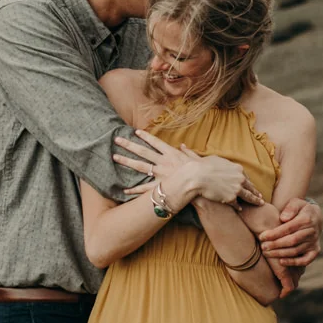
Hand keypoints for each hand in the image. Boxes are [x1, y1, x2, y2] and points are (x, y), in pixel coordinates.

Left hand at [114, 128, 259, 209]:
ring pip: (140, 167)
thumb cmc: (206, 173)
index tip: (135, 131)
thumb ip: (189, 153)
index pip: (156, 143)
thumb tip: (184, 146)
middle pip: (143, 152)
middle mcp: (165, 162)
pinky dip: (134, 190)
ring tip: (114, 157)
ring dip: (127, 162)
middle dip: (129, 145)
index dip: (146, 137)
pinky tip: (123, 189)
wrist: (208, 186)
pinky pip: (145, 189)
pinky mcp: (162, 188)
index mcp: (173, 154)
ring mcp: (162, 175)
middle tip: (116, 139)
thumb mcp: (198, 159)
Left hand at [259, 196, 322, 271]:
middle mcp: (312, 232)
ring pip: (296, 251)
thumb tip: (283, 218)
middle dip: (275, 245)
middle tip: (263, 247)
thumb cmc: (300, 210)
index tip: (262, 236)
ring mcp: (314, 242)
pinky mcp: (315, 251)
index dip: (274, 233)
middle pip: (292, 241)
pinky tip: (281, 262)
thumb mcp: (296, 202)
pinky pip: (305, 260)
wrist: (316, 217)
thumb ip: (290, 208)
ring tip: (266, 253)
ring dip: (280, 253)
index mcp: (307, 219)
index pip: (289, 228)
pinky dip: (294, 262)